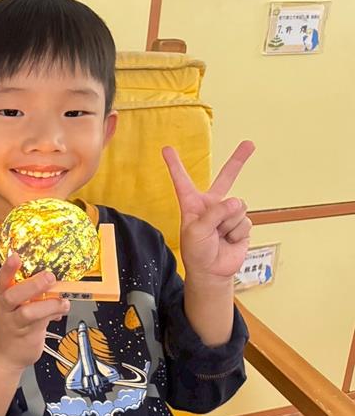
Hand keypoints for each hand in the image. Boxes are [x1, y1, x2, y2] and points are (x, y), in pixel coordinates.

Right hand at [0, 252, 69, 371]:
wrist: (6, 354)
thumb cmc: (14, 323)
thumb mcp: (17, 304)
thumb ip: (33, 292)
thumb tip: (56, 281)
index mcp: (2, 294)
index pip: (2, 279)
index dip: (8, 268)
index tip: (15, 256)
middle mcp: (5, 308)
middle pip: (12, 295)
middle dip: (32, 285)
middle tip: (49, 277)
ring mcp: (14, 322)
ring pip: (28, 312)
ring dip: (48, 305)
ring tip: (62, 302)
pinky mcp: (26, 335)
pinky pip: (41, 323)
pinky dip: (54, 314)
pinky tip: (62, 309)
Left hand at [162, 141, 254, 281]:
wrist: (211, 271)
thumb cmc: (196, 251)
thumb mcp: (196, 231)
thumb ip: (214, 214)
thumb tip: (237, 201)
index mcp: (192, 204)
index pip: (182, 180)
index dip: (174, 164)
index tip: (166, 148)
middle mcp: (211, 205)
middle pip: (226, 178)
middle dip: (238, 160)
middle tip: (249, 144)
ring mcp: (228, 214)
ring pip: (237, 207)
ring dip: (228, 224)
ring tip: (219, 236)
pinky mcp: (241, 224)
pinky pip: (245, 221)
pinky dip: (237, 232)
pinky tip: (229, 240)